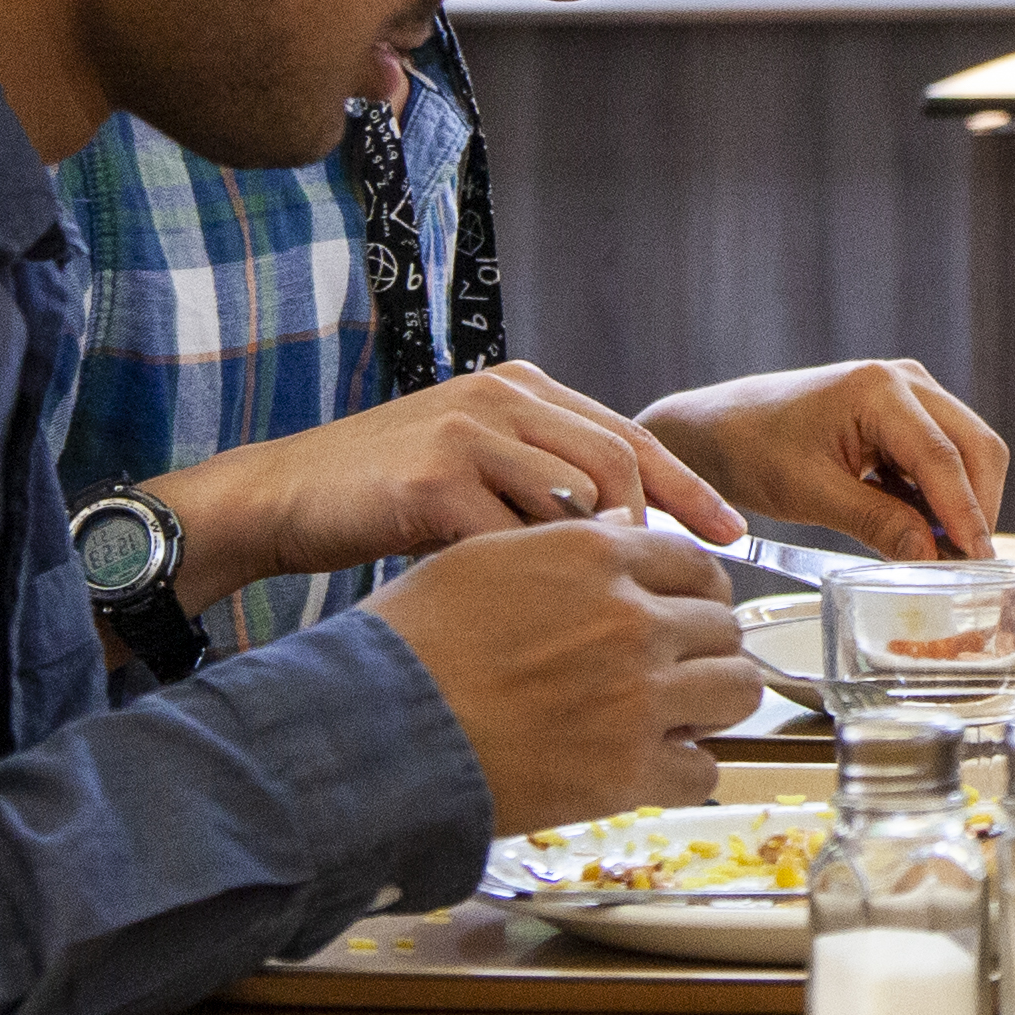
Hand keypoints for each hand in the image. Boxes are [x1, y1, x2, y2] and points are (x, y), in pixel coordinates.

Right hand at [152, 362, 749, 610]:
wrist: (282, 498)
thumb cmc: (383, 497)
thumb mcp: (476, 469)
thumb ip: (542, 482)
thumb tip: (633, 540)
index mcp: (523, 389)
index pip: (630, 435)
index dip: (688, 489)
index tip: (732, 537)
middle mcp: (503, 397)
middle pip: (619, 462)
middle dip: (660, 532)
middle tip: (687, 593)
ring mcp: (466, 432)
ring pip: (570, 502)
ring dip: (592, 569)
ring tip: (607, 620)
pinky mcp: (430, 478)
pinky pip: (509, 540)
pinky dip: (529, 586)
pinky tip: (536, 625)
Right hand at [363, 516, 759, 836]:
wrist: (369, 734)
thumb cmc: (406, 648)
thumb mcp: (479, 559)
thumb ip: (563, 547)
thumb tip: (619, 534)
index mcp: (594, 554)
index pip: (694, 561)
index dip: (693, 591)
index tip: (684, 613)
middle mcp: (629, 617)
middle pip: (725, 624)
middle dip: (704, 649)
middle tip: (675, 671)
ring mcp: (637, 695)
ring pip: (737, 688)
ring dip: (710, 705)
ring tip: (674, 717)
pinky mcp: (629, 771)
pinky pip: (704, 770)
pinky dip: (683, 773)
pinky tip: (648, 769)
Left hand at [645, 358, 1010, 559]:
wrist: (716, 428)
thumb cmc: (751, 450)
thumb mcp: (810, 494)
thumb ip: (876, 524)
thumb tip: (931, 561)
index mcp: (879, 389)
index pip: (943, 457)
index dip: (965, 514)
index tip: (978, 562)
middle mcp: (905, 381)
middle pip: (975, 447)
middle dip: (976, 508)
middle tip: (968, 567)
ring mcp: (909, 393)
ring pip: (967, 452)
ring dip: (961, 503)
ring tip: (943, 555)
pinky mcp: (903, 415)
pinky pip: (942, 457)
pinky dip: (940, 496)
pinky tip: (922, 531)